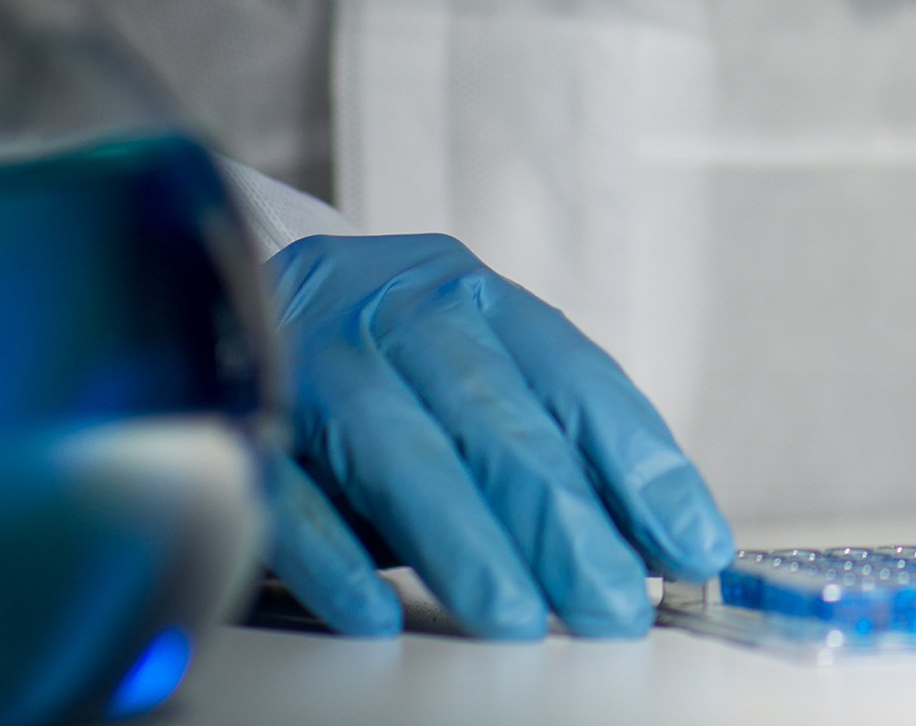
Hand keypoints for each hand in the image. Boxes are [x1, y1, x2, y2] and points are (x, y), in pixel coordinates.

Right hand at [260, 233, 733, 639]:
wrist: (221, 296)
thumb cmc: (376, 358)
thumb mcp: (468, 373)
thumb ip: (551, 442)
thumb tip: (656, 544)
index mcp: (475, 303)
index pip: (579, 381)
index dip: (642, 466)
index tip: (694, 545)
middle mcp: (401, 316)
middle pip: (499, 424)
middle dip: (564, 524)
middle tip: (611, 606)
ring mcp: (317, 361)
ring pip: (405, 455)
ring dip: (467, 544)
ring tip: (518, 619)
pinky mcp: (241, 418)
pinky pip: (291, 492)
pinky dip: (334, 557)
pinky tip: (374, 612)